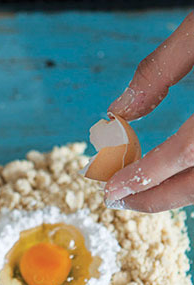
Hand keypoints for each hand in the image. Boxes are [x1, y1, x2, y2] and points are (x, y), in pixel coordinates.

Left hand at [105, 11, 193, 212]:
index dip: (145, 177)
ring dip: (175, 194)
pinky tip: (173, 175)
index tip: (112, 190)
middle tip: (119, 200)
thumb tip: (118, 110)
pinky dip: (193, 179)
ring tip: (140, 192)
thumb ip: (158, 70)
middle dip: (154, 198)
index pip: (184, 153)